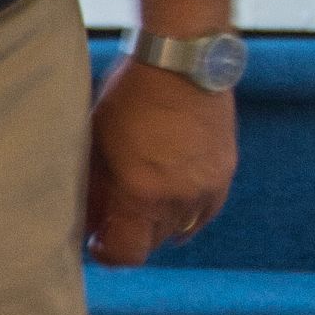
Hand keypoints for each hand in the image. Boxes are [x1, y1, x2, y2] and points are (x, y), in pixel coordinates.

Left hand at [86, 56, 235, 266]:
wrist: (182, 60)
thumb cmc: (131, 95)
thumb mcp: (98, 143)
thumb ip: (95, 189)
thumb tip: (90, 223)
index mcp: (142, 192)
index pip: (128, 253)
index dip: (108, 254)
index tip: (97, 242)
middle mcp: (179, 197)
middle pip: (151, 242)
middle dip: (129, 232)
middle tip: (112, 214)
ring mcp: (207, 188)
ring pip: (178, 229)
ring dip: (157, 222)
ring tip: (140, 197)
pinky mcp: (225, 174)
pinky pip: (204, 213)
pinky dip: (185, 212)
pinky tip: (169, 196)